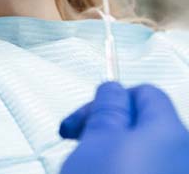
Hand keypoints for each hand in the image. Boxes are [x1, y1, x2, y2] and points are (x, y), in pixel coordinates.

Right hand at [59, 82, 188, 173]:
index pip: (144, 92)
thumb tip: (112, 88)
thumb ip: (107, 106)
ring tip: (86, 164)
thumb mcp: (97, 139)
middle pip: (142, 122)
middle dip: (106, 125)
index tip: (82, 117)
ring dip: (110, 149)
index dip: (108, 98)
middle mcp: (183, 154)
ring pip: (140, 150)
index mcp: (170, 131)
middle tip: (76, 139)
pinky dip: (122, 168)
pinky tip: (102, 173)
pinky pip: (144, 169)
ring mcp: (175, 171)